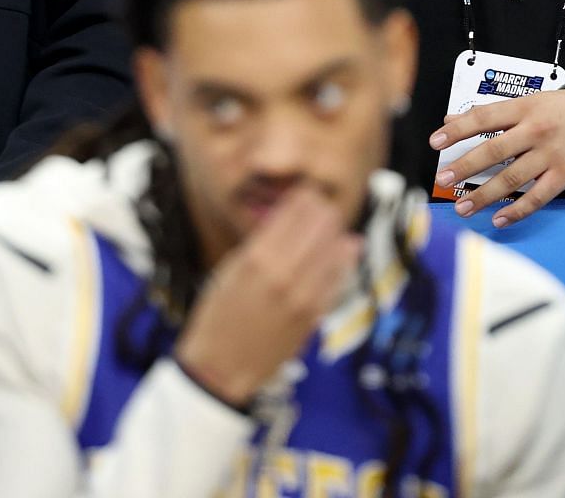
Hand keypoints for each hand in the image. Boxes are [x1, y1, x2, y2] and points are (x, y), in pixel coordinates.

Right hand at [173, 186, 362, 407]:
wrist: (221, 369)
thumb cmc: (218, 319)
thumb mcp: (230, 269)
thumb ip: (262, 242)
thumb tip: (288, 215)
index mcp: (256, 258)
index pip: (297, 211)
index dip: (306, 198)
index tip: (308, 195)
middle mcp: (283, 274)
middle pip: (322, 225)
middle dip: (324, 213)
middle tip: (323, 210)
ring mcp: (303, 297)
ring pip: (336, 249)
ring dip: (337, 234)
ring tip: (333, 228)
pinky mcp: (315, 316)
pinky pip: (339, 279)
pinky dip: (344, 260)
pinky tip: (346, 249)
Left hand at [430, 88, 564, 227]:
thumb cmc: (559, 110)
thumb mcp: (526, 102)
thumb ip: (490, 113)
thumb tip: (451, 119)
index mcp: (523, 108)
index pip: (483, 117)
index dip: (458, 130)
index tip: (435, 142)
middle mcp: (535, 131)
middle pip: (494, 151)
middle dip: (466, 167)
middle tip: (443, 179)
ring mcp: (550, 155)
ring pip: (512, 178)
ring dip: (485, 195)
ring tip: (463, 207)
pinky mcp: (564, 175)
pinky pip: (537, 197)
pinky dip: (518, 211)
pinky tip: (499, 219)